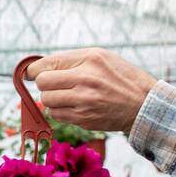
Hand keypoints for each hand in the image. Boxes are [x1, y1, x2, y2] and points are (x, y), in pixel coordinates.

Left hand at [24, 48, 157, 133]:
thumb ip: (69, 59)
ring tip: (68, 95)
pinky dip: (60, 111)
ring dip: (52, 98)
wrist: (142, 104)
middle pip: (42, 83)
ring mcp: (84, 102)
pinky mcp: (83, 119)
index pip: (45, 65)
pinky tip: (74, 106)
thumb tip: (36, 68)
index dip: (33, 70)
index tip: (32, 73)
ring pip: (47, 101)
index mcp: (89, 60)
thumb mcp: (100, 57)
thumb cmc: (120, 77)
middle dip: (45, 84)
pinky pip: (56, 115)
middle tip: (55, 84)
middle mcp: (85, 80)